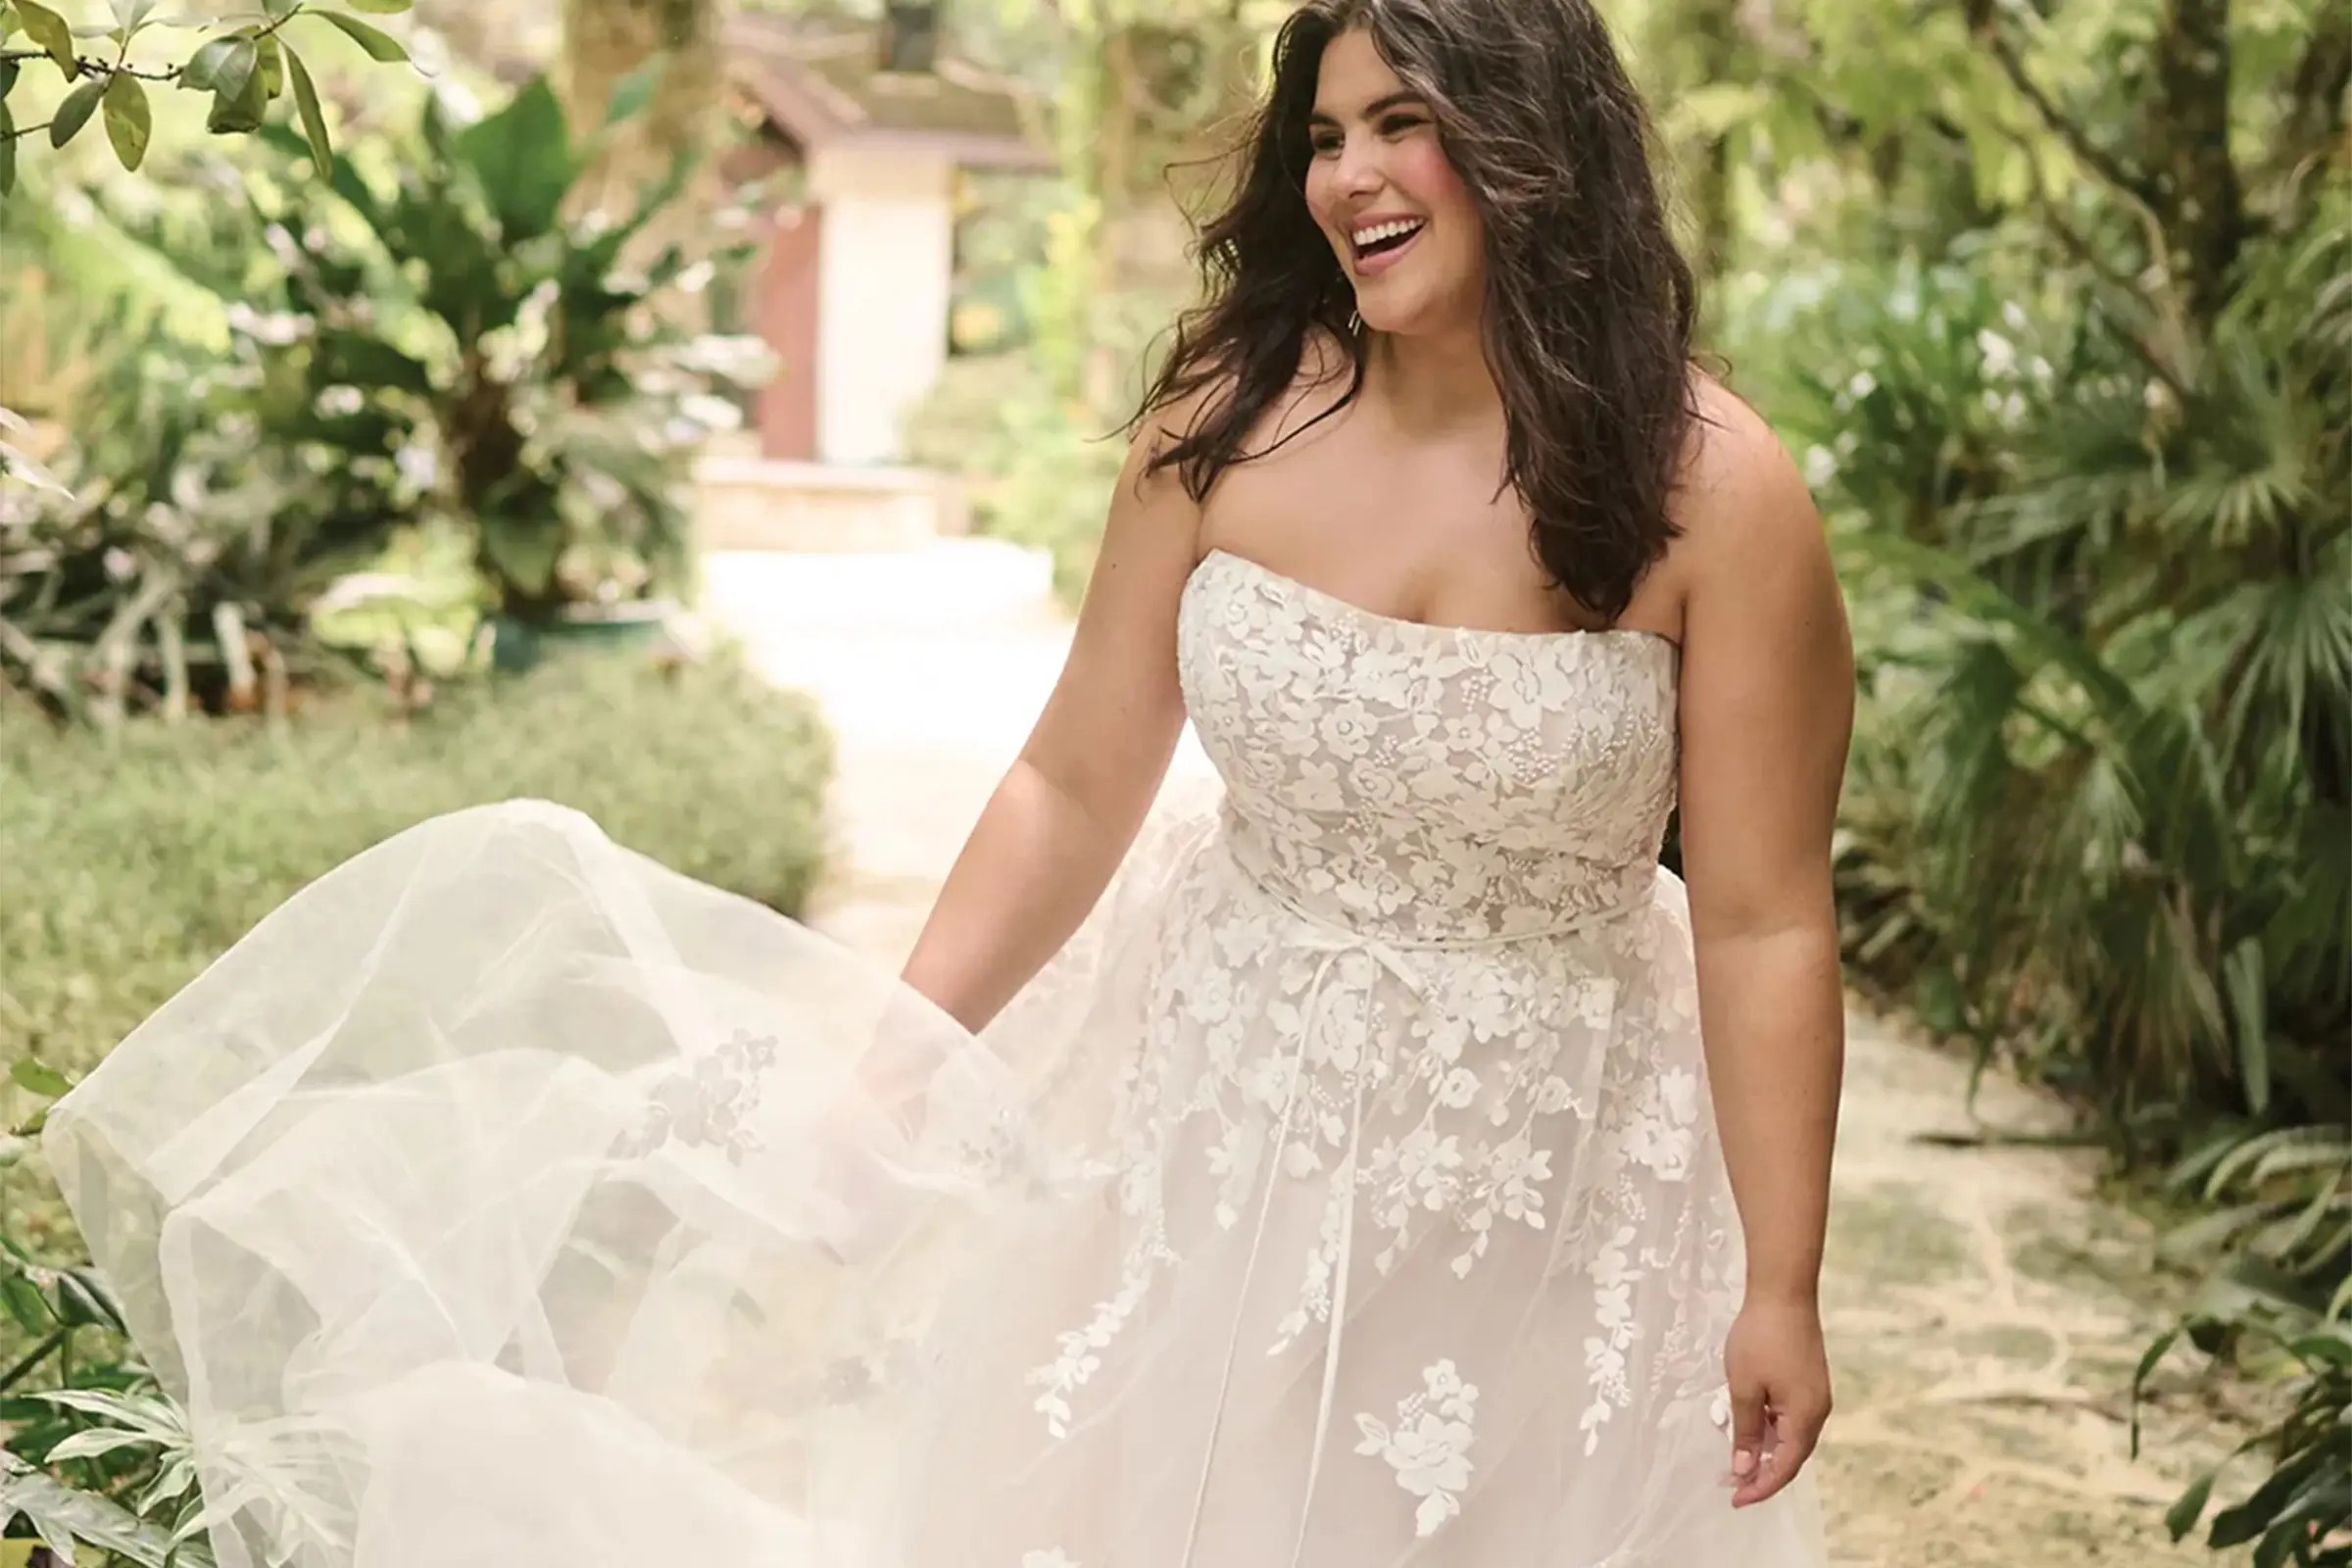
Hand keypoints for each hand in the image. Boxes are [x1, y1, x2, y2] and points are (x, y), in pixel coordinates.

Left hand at [1723, 1293, 1831, 1508]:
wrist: (1783, 1292)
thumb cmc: (1760, 1338)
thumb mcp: (1743, 1388)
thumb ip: (1745, 1431)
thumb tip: (1744, 1468)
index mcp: (1805, 1418)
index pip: (1784, 1467)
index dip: (1760, 1487)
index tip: (1735, 1499)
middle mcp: (1817, 1411)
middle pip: (1791, 1455)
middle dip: (1762, 1472)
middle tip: (1731, 1483)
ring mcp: (1815, 1395)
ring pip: (1790, 1436)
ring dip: (1765, 1450)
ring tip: (1735, 1459)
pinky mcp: (1809, 1382)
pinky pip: (1791, 1417)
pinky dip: (1770, 1429)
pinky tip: (1749, 1427)